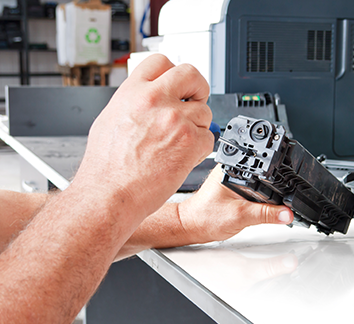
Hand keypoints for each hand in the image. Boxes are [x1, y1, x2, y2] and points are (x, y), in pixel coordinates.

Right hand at [72, 54, 214, 219]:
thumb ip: (134, 101)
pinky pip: (209, 137)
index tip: (177, 84)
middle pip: (191, 74)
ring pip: (204, 111)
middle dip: (198, 88)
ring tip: (179, 144)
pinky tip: (183, 157)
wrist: (111, 194)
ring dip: (198, 126)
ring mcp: (174, 119)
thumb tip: (151, 95)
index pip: (161, 62)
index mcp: (133, 92)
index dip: (173, 72)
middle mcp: (154, 100)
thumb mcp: (110, 119)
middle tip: (195, 102)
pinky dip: (200, 149)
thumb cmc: (106, 166)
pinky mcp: (190, 141)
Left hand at [177, 166, 293, 244]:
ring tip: (268, 204)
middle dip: (275, 187)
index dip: (278, 176)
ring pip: (260, 182)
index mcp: (232, 167)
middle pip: (264, 174)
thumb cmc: (205, 218)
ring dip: (268, 192)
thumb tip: (286, 213)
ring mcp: (234, 177)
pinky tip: (259, 205)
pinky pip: (254, 188)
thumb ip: (265, 214)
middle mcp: (232, 168)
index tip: (290, 189)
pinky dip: (261, 197)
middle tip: (280, 202)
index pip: (262, 166)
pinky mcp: (235, 186)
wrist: (192, 227)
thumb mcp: (240, 217)